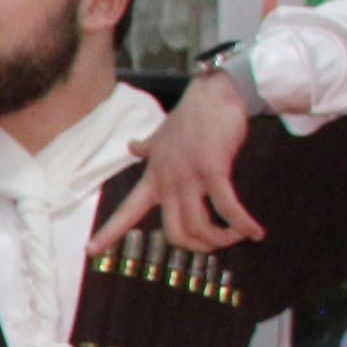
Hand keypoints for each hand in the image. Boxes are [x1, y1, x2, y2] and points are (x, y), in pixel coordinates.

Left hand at [92, 74, 262, 252]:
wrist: (213, 94)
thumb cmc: (190, 116)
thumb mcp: (161, 135)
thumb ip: (146, 147)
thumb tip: (131, 146)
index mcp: (153, 178)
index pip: (126, 211)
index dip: (109, 233)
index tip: (91, 251)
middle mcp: (167, 182)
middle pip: (175, 233)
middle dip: (197, 246)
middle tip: (214, 245)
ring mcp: (189, 177)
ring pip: (199, 226)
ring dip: (221, 238)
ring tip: (237, 236)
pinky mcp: (213, 171)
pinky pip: (227, 208)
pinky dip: (243, 225)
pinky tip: (256, 233)